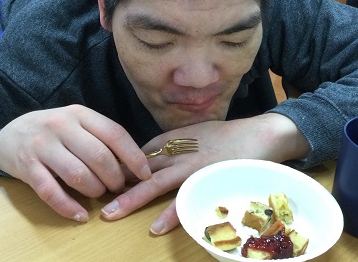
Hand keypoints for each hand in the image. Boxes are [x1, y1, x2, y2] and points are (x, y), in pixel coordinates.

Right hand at [0, 105, 151, 221]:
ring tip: (99, 194)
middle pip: (99, 156)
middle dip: (115, 178)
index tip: (145, 174)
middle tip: (118, 187)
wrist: (11, 133)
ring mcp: (42, 146)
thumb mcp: (79, 123)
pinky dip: (68, 207)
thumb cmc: (55, 131)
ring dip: (95, 191)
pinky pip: (50, 192)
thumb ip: (101, 138)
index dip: (133, 156)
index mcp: (80, 114)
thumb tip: (133, 165)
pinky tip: (80, 216)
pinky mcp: (27, 168)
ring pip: (78, 175)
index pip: (115, 133)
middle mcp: (62, 126)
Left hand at [101, 112, 309, 233]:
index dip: (125, 164)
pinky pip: (185, 199)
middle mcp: (179, 151)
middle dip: (120, 183)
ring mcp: (192, 166)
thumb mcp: (198, 131)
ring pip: (156, 183)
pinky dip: (170, 213)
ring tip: (113, 214)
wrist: (258, 135)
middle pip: (143, 168)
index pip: (143, 151)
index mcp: (176, 138)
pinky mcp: (206, 180)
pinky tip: (155, 227)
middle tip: (98, 197)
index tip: (108, 175)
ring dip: (134, 199)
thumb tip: (156, 155)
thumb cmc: (229, 135)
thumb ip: (177, 142)